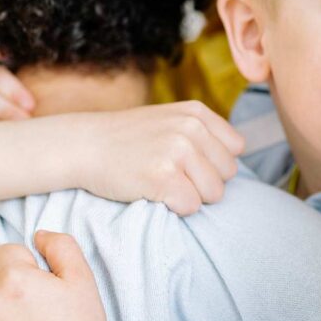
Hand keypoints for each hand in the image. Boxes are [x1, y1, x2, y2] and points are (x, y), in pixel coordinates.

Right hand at [78, 100, 245, 215]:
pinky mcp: (163, 177)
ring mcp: (177, 151)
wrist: (83, 145)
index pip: (235, 149)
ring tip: (161, 181)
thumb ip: (204, 133)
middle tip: (169, 173)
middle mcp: (191, 128)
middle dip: (203, 181)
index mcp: (197, 113)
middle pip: (227, 175)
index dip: (213, 162)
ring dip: (190, 196)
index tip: (186, 162)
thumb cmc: (128, 139)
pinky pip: (191, 207)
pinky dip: (174, 208)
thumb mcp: (170, 120)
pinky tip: (152, 192)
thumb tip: (237, 158)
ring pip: (213, 194)